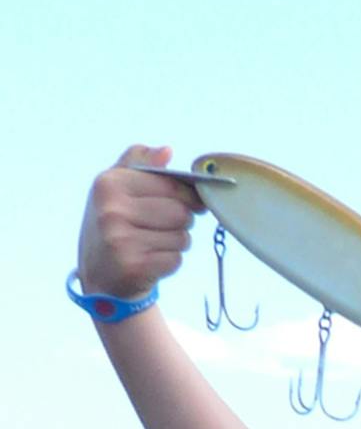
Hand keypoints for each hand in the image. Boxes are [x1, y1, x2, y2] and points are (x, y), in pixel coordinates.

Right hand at [77, 144, 201, 300]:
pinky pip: (176, 259)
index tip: (192, 202)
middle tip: (163, 227)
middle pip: (181, 212)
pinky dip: (170, 262)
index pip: (171, 185)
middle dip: (181, 221)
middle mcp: (111, 210)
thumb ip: (138, 164)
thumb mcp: (115, 189)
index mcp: (108, 183)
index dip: (189, 196)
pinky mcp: (134, 267)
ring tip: (153, 244)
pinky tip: (151, 261)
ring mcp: (121, 240)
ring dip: (176, 243)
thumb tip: (167, 151)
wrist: (100, 276)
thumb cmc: (114, 226)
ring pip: (182, 237)